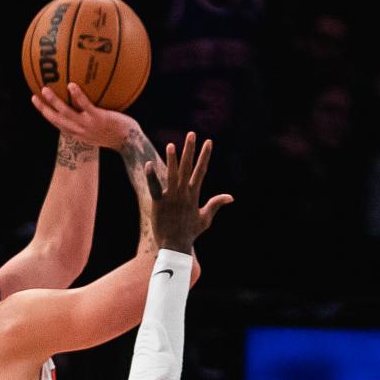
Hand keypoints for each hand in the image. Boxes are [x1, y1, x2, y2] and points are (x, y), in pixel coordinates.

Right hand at [31, 81, 135, 152]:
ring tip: (45, 89)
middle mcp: (80, 131)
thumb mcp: (100, 129)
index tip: (38, 104)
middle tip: (34, 97)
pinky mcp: (98, 118)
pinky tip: (71, 85)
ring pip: (66, 113)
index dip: (47, 115)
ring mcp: (88, 125)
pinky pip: (85, 105)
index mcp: (79, 134)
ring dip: (54, 102)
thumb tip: (88, 103)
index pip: (59, 124)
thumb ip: (91, 118)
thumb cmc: (117, 134)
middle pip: (56, 120)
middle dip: (44, 109)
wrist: (130, 142)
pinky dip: (77, 96)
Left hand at [145, 133, 231, 253]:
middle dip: (190, 150)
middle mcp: (184, 193)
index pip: (201, 171)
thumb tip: (231, 197)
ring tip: (171, 145)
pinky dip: (151, 176)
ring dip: (172, 159)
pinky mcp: (158, 202)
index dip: (205, 155)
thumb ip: (216, 204)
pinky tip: (149, 164)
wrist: (175, 246)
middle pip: (187, 168)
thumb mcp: (205, 218)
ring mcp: (171, 197)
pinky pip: (155, 187)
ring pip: (172, 174)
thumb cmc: (190, 233)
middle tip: (191, 134)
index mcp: (194, 194)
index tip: (208, 142)